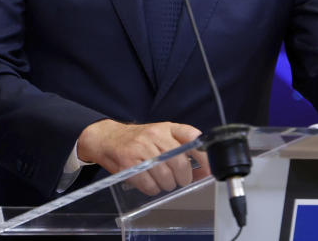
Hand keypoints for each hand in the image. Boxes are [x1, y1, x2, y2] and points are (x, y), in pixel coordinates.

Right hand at [76, 119, 208, 194]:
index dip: (204, 155)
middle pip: (179, 162)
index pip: (192, 137)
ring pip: (165, 176)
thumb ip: (181, 147)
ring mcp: (141, 150)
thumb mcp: (161, 135)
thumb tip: (203, 170)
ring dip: (168, 185)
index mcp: (167, 128)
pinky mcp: (129, 164)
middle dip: (184, 177)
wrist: (108, 138)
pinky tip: (151, 183)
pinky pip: (149, 185)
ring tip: (164, 182)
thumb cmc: (140, 140)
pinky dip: (153, 189)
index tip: (209, 169)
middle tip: (182, 180)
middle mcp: (155, 136)